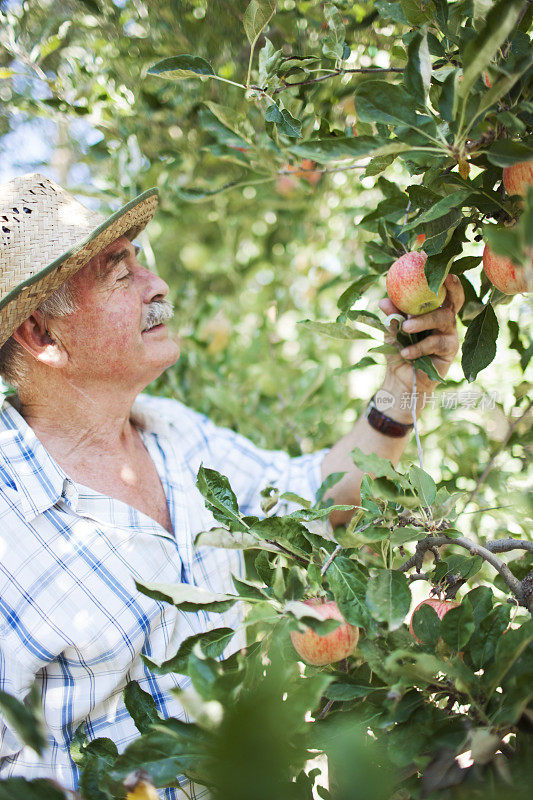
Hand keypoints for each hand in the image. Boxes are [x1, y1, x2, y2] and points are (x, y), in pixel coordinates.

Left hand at [378, 273, 464, 397]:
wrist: (401, 378)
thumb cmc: (399, 349)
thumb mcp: (392, 330)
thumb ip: (392, 316)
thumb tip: (384, 301)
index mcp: (433, 309)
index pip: (443, 290)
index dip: (444, 277)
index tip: (439, 265)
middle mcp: (446, 318)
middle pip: (454, 299)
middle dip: (450, 288)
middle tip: (440, 282)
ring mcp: (450, 333)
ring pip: (443, 318)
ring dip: (423, 321)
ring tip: (405, 327)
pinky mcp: (450, 350)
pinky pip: (436, 342)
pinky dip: (418, 347)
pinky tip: (404, 352)